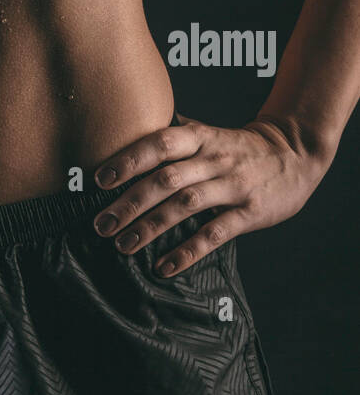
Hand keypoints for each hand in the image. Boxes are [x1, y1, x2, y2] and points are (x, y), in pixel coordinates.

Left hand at [91, 113, 331, 275]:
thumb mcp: (209, 131)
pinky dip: (187, 251)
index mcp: (200, 137)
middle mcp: (214, 159)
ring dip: (151, 227)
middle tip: (101, 223)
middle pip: (166, 179)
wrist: (294, 152)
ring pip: (186, 206)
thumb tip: (131, 128)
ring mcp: (233, 186)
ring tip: (123, 246)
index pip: (159, 143)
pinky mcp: (250, 213)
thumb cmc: (240, 146)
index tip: (99, 180)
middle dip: (130, 202)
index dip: (129, 160)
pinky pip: (215, 234)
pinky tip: (164, 266)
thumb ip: (176, 133)